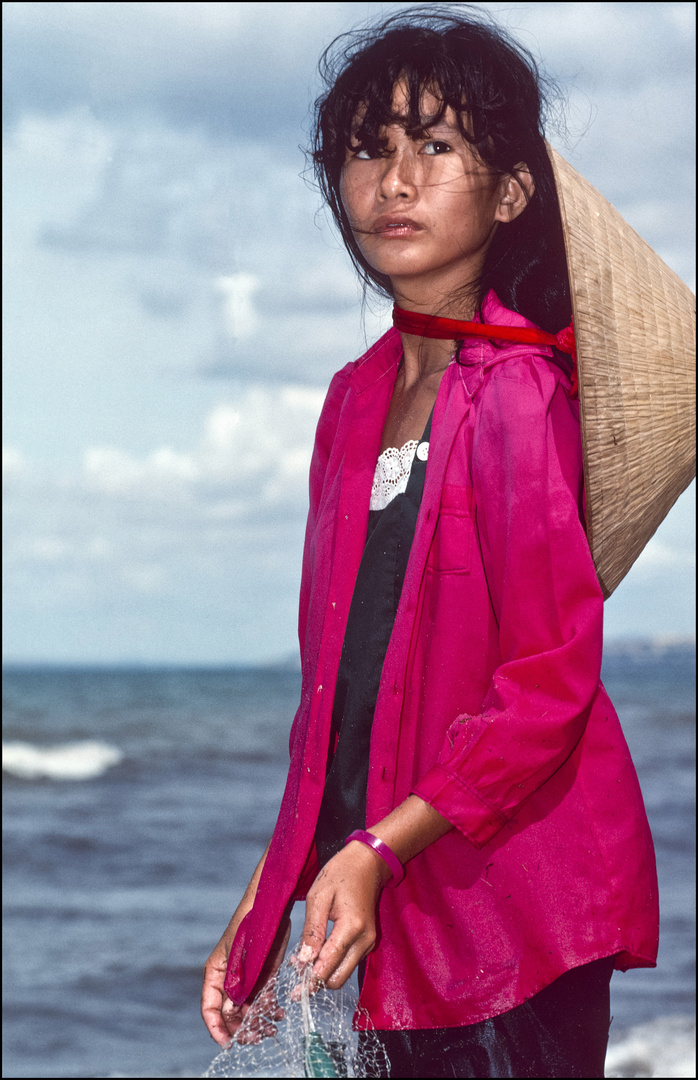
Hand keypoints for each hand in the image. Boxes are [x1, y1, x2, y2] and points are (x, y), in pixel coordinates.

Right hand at [202, 907, 291, 1046]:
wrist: (272, 906)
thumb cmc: (250, 925)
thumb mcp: (241, 957)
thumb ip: (235, 985)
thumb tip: (230, 1013)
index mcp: (215, 973)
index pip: (210, 1009)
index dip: (217, 1029)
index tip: (228, 1044)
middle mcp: (229, 980)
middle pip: (231, 1015)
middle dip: (243, 1029)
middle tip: (258, 1037)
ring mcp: (246, 979)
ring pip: (249, 1011)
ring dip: (259, 1022)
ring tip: (272, 1028)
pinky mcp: (263, 976)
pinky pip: (264, 1000)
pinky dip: (271, 1009)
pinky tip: (280, 1013)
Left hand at [297, 840, 390, 991]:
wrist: (368, 863)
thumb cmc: (340, 874)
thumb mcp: (318, 896)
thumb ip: (312, 930)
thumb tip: (304, 961)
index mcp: (352, 927)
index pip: (329, 966)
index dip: (310, 981)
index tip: (292, 991)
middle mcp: (365, 940)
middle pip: (338, 979)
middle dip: (316, 982)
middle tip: (295, 975)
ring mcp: (369, 943)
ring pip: (343, 975)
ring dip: (323, 974)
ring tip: (302, 962)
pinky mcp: (368, 943)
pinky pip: (348, 964)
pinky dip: (332, 965)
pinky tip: (317, 953)